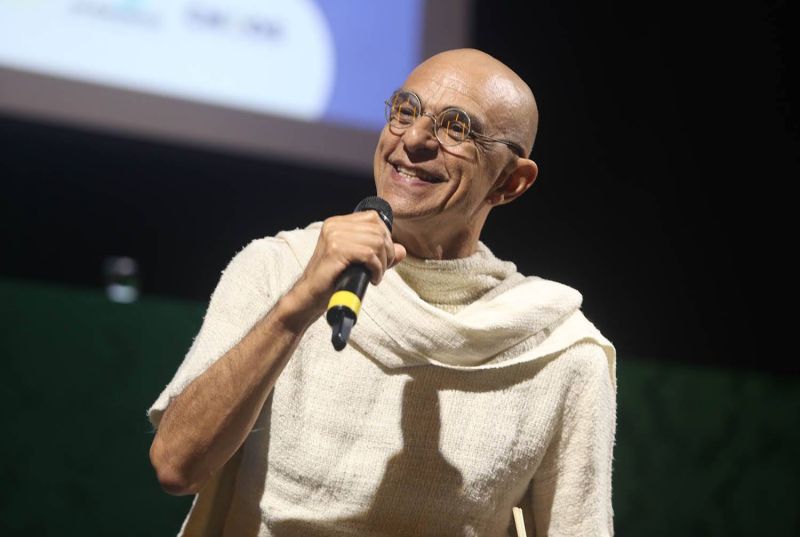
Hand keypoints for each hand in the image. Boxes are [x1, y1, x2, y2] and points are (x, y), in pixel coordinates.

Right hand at [286, 211, 406, 322]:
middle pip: (378, 230)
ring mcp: (334, 236)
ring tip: (376, 275)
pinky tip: (372, 279)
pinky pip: (369, 254)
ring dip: (383, 263)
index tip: (383, 257)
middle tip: (381, 270)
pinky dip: (377, 268)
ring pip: (376, 242)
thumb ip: (380, 254)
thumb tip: (402, 250)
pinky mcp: (336, 250)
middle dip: (387, 252)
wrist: (310, 296)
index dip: (385, 237)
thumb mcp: (358, 263)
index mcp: (337, 223)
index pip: (373, 218)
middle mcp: (335, 225)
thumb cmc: (332, 280)